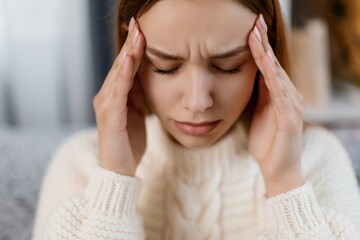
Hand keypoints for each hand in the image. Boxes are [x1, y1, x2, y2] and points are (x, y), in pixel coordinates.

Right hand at [93, 17, 145, 175]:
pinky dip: (123, 76)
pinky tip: (128, 61)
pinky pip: (117, 92)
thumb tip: (145, 76)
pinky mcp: (110, 117)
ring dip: (127, 55)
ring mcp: (106, 106)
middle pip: (120, 67)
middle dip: (130, 45)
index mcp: (115, 96)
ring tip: (136, 36)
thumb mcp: (137, 113)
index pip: (125, 68)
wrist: (120, 169)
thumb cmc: (129, 142)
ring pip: (118, 75)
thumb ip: (137, 95)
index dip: (133, 49)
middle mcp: (106, 97)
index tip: (141, 30)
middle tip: (138, 24)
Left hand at [247, 15, 304, 196]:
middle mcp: (289, 95)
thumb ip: (259, 95)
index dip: (259, 46)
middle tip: (255, 22)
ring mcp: (291, 105)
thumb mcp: (258, 113)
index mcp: (279, 94)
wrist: (277, 169)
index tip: (250, 28)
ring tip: (257, 36)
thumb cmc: (267, 142)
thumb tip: (251, 76)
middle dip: (263, 43)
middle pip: (274, 64)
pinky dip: (274, 78)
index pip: (268, 65)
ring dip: (267, 54)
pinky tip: (267, 64)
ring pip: (277, 74)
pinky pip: (281, 94)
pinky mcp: (290, 118)